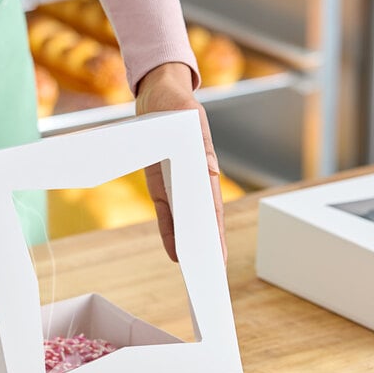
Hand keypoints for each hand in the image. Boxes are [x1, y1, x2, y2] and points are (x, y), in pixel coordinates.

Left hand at [135, 63, 226, 263]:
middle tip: (207, 276)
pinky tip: (173, 251)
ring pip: (184, 221)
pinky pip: (166, 213)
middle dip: (205, 247)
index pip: (211, 208)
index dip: (214, 234)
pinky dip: (169, 232)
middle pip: (201, 220)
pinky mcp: (161, 186)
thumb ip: (196, 145)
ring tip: (189, 270)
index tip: (217, 258)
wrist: (156, 96)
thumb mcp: (185, 120)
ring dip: (187, 244)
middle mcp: (195, 181)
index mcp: (205, 167)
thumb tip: (209, 173)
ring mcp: (178, 185)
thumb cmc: (176, 105)